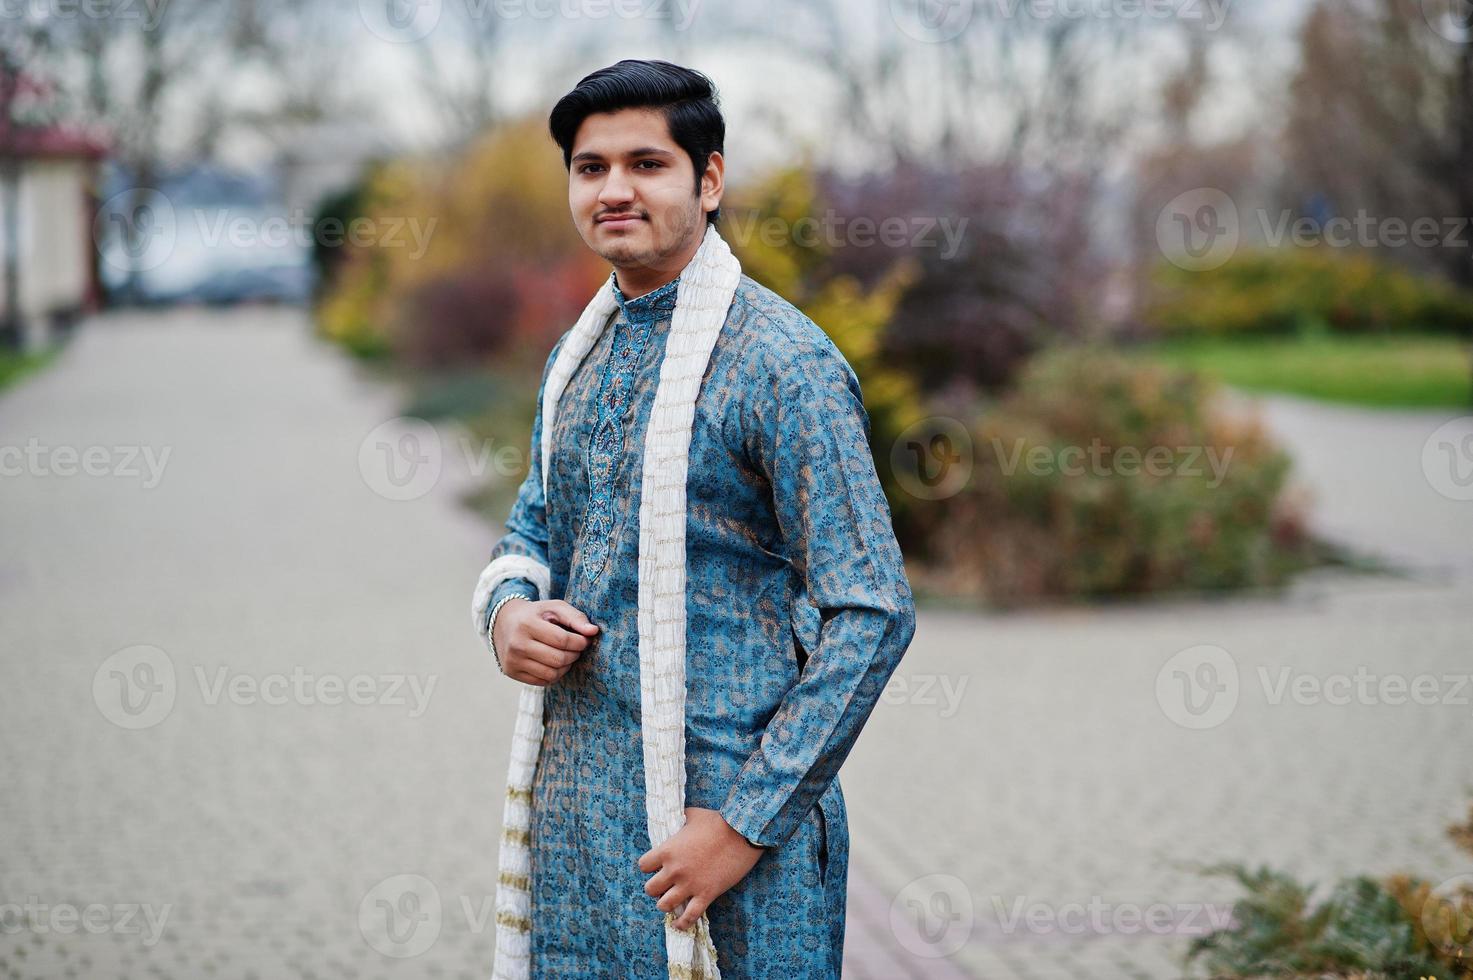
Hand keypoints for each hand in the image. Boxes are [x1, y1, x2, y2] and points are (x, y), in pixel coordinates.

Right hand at [492, 598, 598, 685]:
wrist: (504, 622)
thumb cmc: (536, 614)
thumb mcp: (555, 608)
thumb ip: (576, 617)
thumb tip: (593, 631)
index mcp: (527, 624)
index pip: (562, 640)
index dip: (579, 642)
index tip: (584, 640)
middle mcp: (517, 644)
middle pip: (558, 659)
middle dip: (574, 655)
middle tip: (577, 648)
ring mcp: (512, 660)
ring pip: (551, 674)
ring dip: (566, 666)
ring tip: (566, 655)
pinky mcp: (512, 672)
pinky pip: (543, 681)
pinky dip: (554, 674)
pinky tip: (554, 663)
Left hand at [637, 807, 764, 930]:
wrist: (742, 833)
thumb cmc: (718, 821)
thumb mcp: (692, 815)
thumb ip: (680, 819)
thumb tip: (677, 817)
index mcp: (667, 850)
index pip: (643, 866)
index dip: (649, 867)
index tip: (656, 866)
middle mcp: (674, 870)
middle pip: (650, 889)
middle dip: (655, 888)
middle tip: (664, 885)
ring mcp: (689, 884)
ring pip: (664, 905)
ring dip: (666, 904)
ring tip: (672, 901)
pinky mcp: (706, 894)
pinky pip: (689, 916)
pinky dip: (682, 923)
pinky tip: (679, 924)